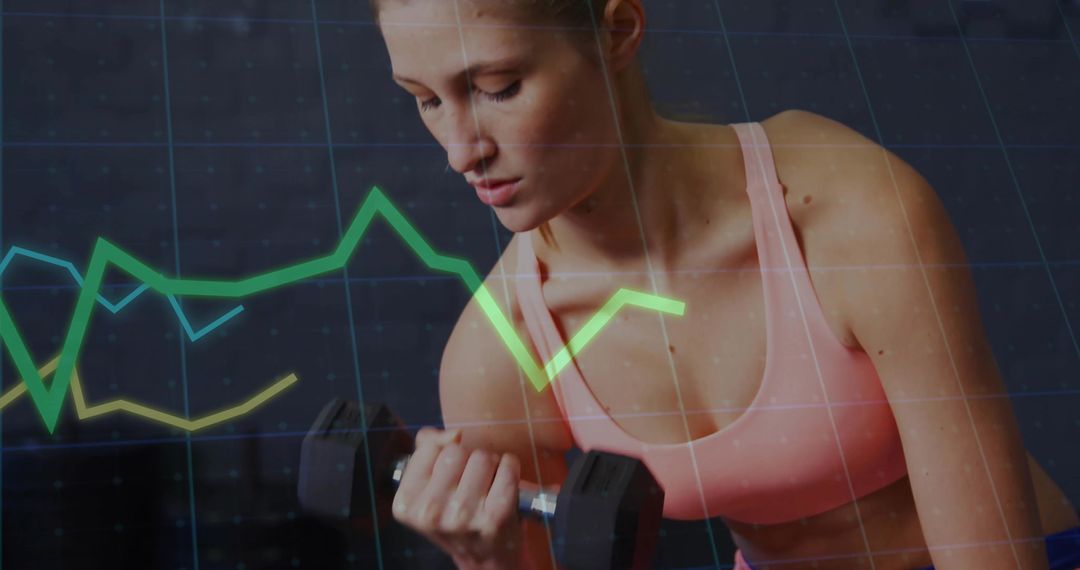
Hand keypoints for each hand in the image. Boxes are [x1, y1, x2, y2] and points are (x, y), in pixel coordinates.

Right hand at [392, 427, 524, 568]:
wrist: (485, 558)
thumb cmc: (456, 515)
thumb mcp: (429, 486)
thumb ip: (428, 448)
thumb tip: (454, 434)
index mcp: (406, 505)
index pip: (428, 448)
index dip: (444, 454)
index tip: (449, 476)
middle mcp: (430, 513)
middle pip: (456, 451)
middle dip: (468, 458)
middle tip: (471, 482)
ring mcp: (462, 517)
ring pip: (482, 456)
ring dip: (490, 463)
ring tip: (487, 486)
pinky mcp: (495, 517)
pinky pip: (507, 466)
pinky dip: (510, 467)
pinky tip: (505, 484)